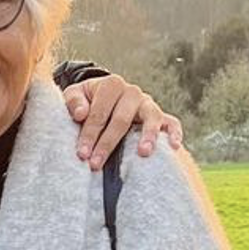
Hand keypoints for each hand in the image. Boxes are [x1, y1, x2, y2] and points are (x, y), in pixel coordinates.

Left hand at [63, 75, 183, 169]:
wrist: (103, 98)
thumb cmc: (86, 101)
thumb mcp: (74, 95)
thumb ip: (73, 102)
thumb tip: (81, 114)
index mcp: (111, 85)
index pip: (99, 112)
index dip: (90, 133)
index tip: (82, 154)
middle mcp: (132, 92)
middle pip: (121, 119)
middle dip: (107, 143)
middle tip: (95, 164)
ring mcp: (148, 104)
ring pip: (151, 118)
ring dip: (148, 135)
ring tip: (143, 152)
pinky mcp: (161, 116)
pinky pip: (172, 122)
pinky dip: (174, 133)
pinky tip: (173, 146)